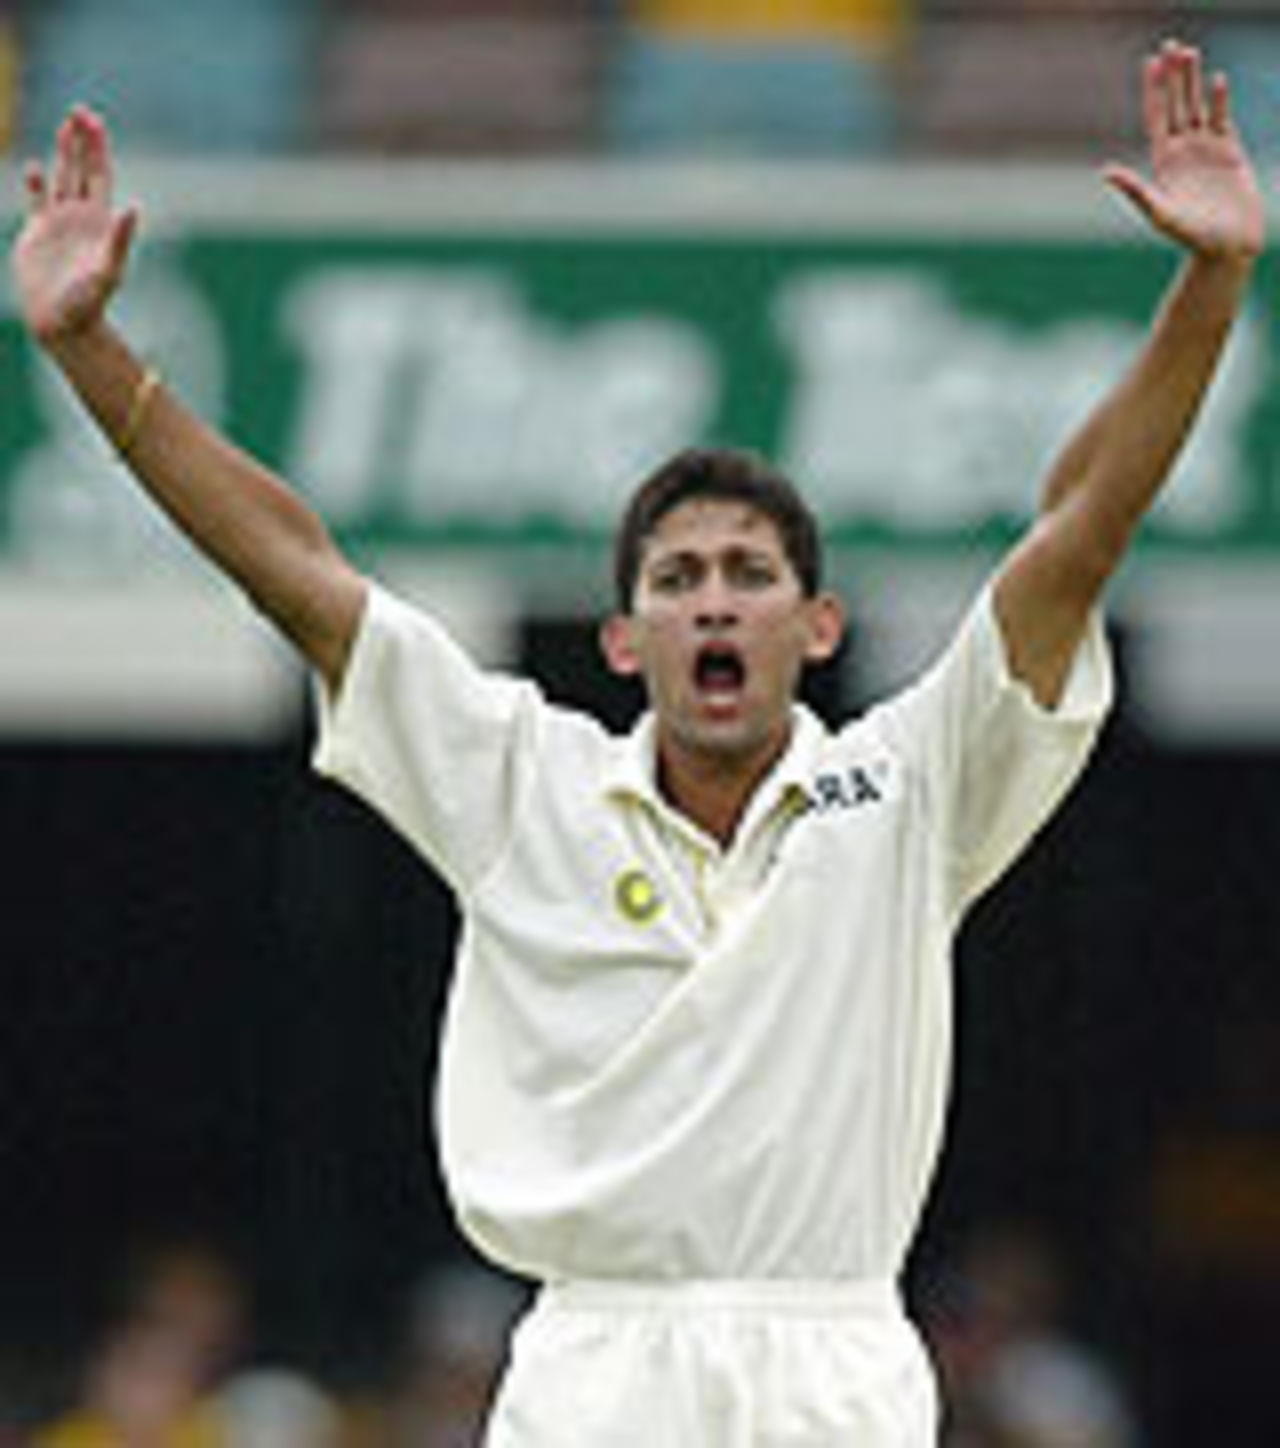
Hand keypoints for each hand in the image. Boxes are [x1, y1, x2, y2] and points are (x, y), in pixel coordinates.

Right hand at [10, 105, 137, 345]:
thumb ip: (119, 239)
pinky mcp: (37, 236)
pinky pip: (37, 202)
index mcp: (99, 222)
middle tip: (79, 111)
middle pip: (82, 170)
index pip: (99, 174)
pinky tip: (35, 168)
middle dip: (81, 141)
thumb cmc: (88, 303)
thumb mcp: (107, 269)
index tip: (92, 120)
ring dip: (63, 154)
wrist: (63, 325)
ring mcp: (58, 225)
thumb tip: (133, 208)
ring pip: (62, 180)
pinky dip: (36, 184)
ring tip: (65, 127)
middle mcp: (81, 219)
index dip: (97, 147)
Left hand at [1104, 40, 1264, 264]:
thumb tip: (1106, 171)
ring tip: (1190, 52)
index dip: (1153, 89)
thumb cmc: (1191, 237)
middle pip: (1176, 105)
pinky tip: (1217, 81)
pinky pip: (1223, 120)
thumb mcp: (1159, 212)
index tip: (1150, 61)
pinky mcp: (1230, 155)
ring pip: (1198, 107)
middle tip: (1171, 44)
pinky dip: (1220, 100)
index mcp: (1163, 162)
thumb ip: (1135, 190)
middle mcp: (1182, 152)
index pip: (1156, 117)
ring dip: (1194, 81)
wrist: (1226, 249)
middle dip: (1173, 76)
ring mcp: (1207, 151)